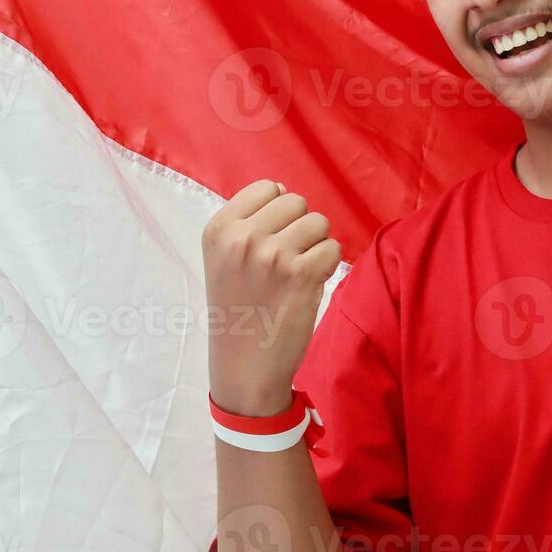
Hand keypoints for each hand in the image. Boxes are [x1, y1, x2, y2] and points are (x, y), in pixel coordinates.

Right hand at [202, 179, 341, 415]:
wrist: (244, 364)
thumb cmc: (239, 308)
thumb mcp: (225, 258)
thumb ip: (250, 221)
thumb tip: (284, 189)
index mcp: (219, 229)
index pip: (267, 187)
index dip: (278, 212)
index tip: (269, 241)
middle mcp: (242, 238)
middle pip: (296, 202)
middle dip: (299, 228)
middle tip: (285, 261)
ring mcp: (273, 255)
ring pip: (319, 222)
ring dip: (316, 245)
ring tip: (296, 272)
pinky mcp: (302, 274)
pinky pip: (333, 248)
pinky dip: (327, 266)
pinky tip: (308, 285)